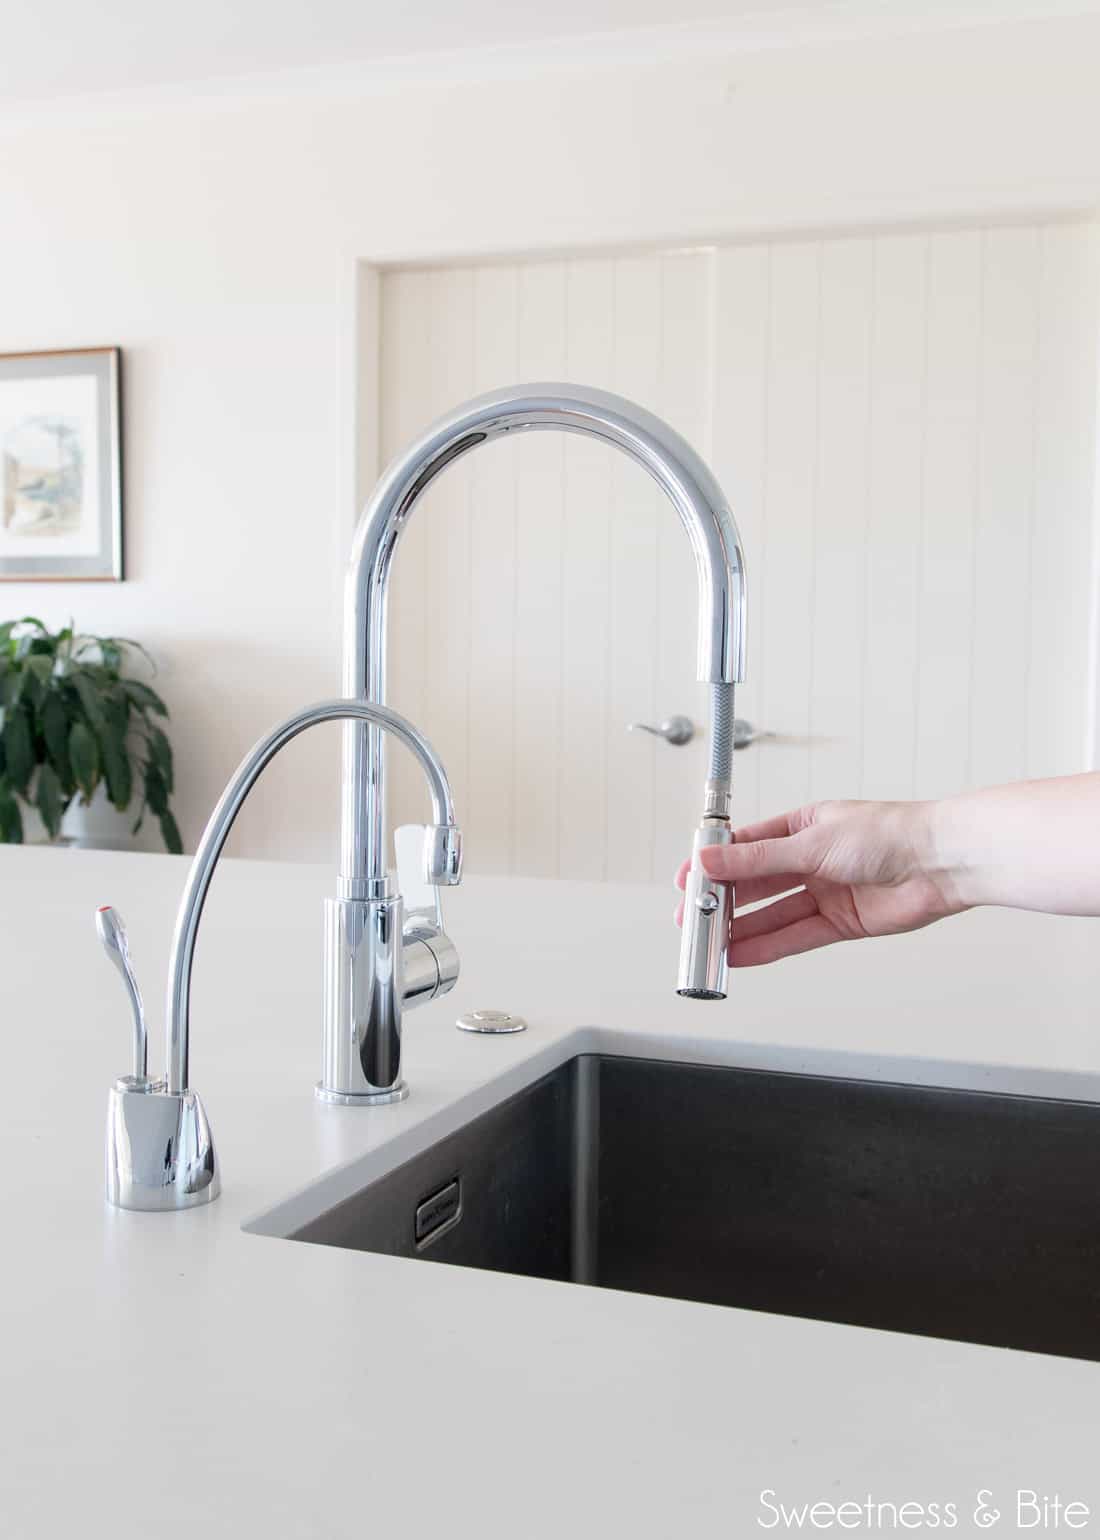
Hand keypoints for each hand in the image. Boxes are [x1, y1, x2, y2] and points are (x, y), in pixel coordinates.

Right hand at [675, 801, 964, 966]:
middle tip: (693, 918)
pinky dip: (768, 946)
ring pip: (773, 913)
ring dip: (742, 928)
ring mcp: (825, 892)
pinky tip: (742, 954)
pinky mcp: (841, 922)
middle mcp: (811, 859)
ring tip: (710, 943)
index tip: (689, 880)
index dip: (715, 864)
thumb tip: (712, 860)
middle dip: (724, 901)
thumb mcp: (811, 843)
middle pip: (757, 883)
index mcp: (802, 827)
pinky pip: (795, 936)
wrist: (940, 862)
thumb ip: (758, 859)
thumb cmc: (888, 834)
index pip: (746, 846)